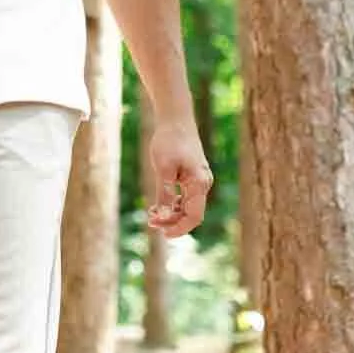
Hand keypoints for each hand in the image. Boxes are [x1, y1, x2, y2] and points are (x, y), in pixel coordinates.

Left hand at [146, 116, 211, 238]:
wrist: (175, 118)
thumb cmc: (169, 141)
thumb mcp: (163, 169)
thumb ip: (164, 194)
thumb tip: (161, 216)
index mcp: (199, 183)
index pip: (194, 216)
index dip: (179, 228)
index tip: (162, 234)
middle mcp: (203, 184)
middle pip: (191, 214)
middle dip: (172, 222)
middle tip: (150, 223)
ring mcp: (199, 180)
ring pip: (188, 206)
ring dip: (171, 214)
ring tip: (151, 215)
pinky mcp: (192, 176)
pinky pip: (185, 197)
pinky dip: (173, 204)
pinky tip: (157, 206)